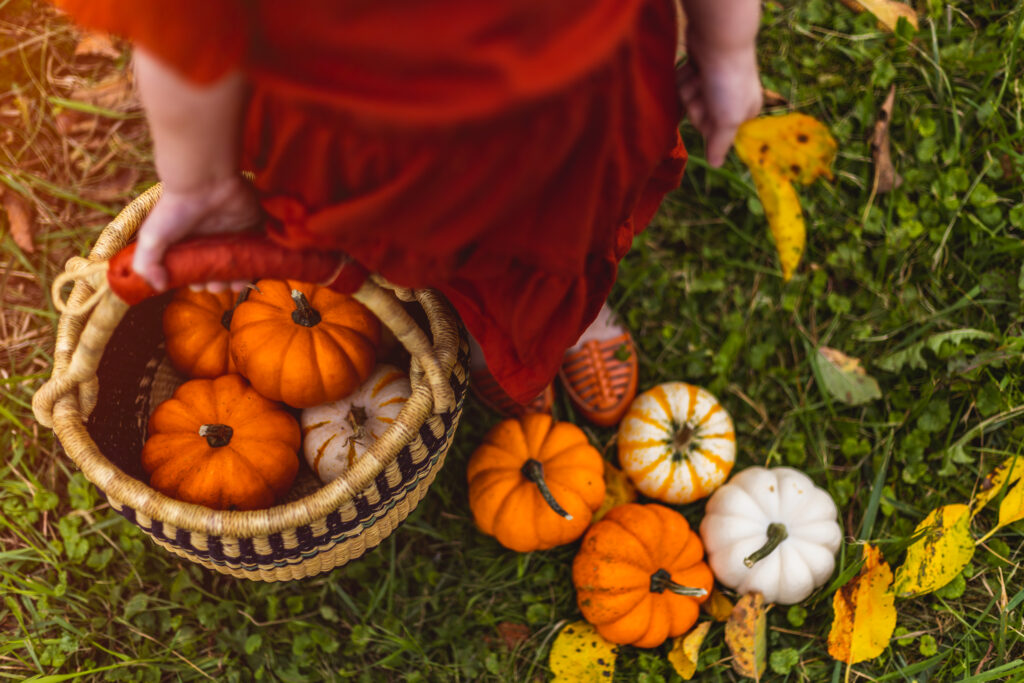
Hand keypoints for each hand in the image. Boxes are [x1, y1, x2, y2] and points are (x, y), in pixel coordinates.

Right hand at [133, 175, 262, 290]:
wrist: (204, 180)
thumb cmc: (175, 209)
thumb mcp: (152, 238)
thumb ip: (147, 264)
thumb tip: (158, 287)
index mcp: (191, 244)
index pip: (198, 270)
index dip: (199, 283)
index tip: (200, 286)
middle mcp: (213, 240)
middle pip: (221, 270)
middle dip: (220, 284)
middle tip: (219, 285)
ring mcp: (235, 233)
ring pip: (242, 263)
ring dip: (241, 278)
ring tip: (236, 284)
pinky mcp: (255, 224)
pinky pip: (262, 247)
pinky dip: (261, 261)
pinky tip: (254, 271)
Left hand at [677, 41, 762, 166]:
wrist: (717, 39)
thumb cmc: (728, 81)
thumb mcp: (728, 119)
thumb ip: (720, 144)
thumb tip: (716, 166)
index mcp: (743, 112)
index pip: (713, 133)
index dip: (706, 123)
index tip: (712, 112)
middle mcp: (729, 98)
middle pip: (697, 116)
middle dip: (695, 104)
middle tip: (705, 91)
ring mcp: (713, 83)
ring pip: (687, 99)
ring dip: (688, 89)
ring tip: (699, 75)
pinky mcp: (698, 68)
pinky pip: (682, 82)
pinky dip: (683, 76)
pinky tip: (692, 67)